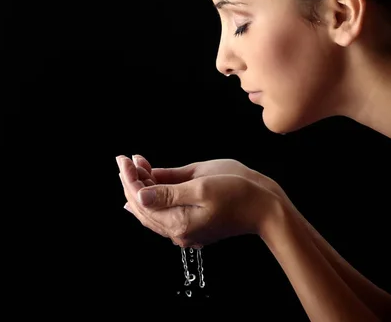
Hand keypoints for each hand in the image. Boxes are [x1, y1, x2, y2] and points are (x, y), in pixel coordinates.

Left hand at [117, 155, 280, 247]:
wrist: (267, 208)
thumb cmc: (240, 193)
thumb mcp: (202, 186)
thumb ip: (168, 191)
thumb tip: (139, 196)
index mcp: (178, 222)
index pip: (141, 201)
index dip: (130, 179)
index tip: (124, 159)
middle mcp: (179, 231)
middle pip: (143, 208)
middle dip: (131, 182)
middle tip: (123, 161)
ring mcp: (187, 229)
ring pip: (153, 211)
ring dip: (142, 188)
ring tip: (134, 167)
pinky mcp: (194, 224)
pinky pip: (166, 212)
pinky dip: (156, 195)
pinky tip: (148, 186)